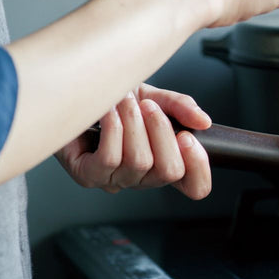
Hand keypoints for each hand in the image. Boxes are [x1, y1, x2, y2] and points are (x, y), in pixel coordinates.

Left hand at [55, 84, 212, 198]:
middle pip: (169, 171)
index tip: (188, 137)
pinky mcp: (87, 176)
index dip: (199, 167)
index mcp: (163, 163)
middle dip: (162, 131)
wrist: (75, 91)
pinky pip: (110, 159)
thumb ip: (181, 108)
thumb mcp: (155, 97)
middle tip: (149, 107)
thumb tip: (203, 122)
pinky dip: (113, 129)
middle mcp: (141, 178)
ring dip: (134, 123)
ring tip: (124, 102)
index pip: (195, 187)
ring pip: (140, 162)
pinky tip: (109, 112)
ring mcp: (114, 180)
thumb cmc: (113, 99)